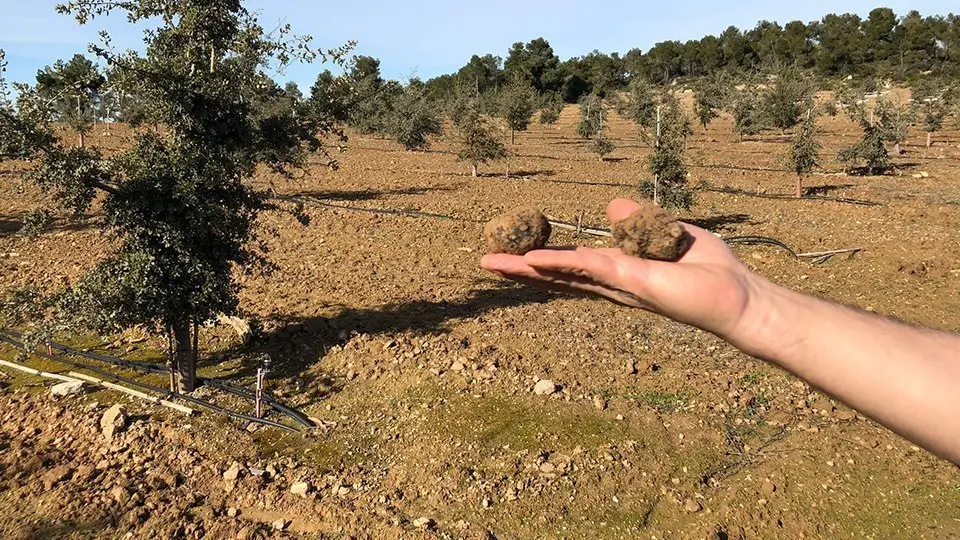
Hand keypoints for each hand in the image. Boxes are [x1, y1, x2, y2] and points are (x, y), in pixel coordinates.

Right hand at [480, 199, 764, 344]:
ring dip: (526, 270)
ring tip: (492, 263)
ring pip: (563, 274)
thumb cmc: (713, 272)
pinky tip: (530, 259)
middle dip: (522, 269)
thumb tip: (611, 208)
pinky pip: (587, 267)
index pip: (575, 265)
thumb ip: (639, 223)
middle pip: (559, 275)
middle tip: (486, 261)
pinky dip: (557, 263)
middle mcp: (613, 284)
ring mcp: (619, 285)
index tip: (516, 251)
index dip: (545, 258)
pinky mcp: (631, 281)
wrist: (740, 298)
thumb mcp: (669, 234)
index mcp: (621, 273)